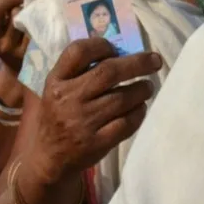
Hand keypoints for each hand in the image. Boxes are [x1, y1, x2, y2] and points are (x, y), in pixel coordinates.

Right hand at [24, 37, 158, 183]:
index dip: (101, 45)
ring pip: (121, 99)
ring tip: (148, 87)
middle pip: (107, 72)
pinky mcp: (96, 143)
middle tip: (155, 61)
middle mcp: (68, 98)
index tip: (117, 49)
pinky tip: (141, 108)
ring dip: (141, 89)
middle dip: (137, 63)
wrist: (49, 158)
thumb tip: (122, 52)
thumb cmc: (59, 115)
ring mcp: (82, 122)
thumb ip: (80, 70)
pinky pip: (126, 123)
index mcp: (56, 80)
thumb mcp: (57, 89)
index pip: (77, 52)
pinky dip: (138, 113)